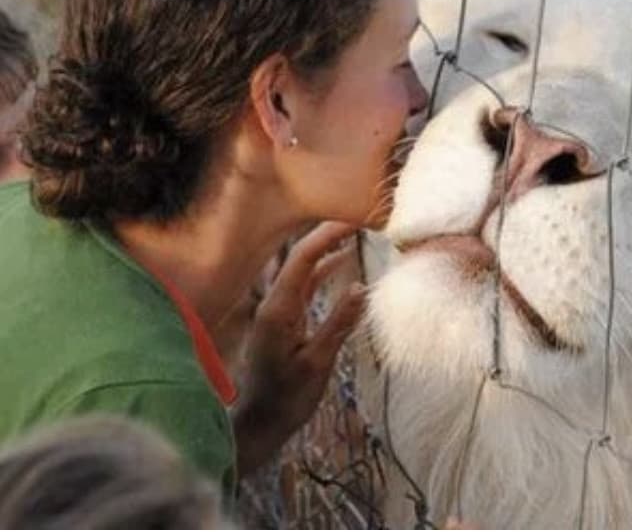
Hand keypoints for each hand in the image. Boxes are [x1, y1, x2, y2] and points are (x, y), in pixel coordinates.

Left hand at [233, 222, 365, 475]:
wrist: (261, 424)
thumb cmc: (287, 399)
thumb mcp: (317, 363)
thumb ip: (338, 323)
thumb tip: (361, 286)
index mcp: (277, 309)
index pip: (302, 258)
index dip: (327, 235)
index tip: (353, 219)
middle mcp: (274, 302)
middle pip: (300, 256)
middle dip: (327, 234)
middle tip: (357, 216)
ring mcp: (278, 310)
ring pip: (303, 269)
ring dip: (327, 250)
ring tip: (354, 231)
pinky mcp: (285, 319)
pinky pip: (305, 286)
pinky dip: (324, 272)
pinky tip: (344, 262)